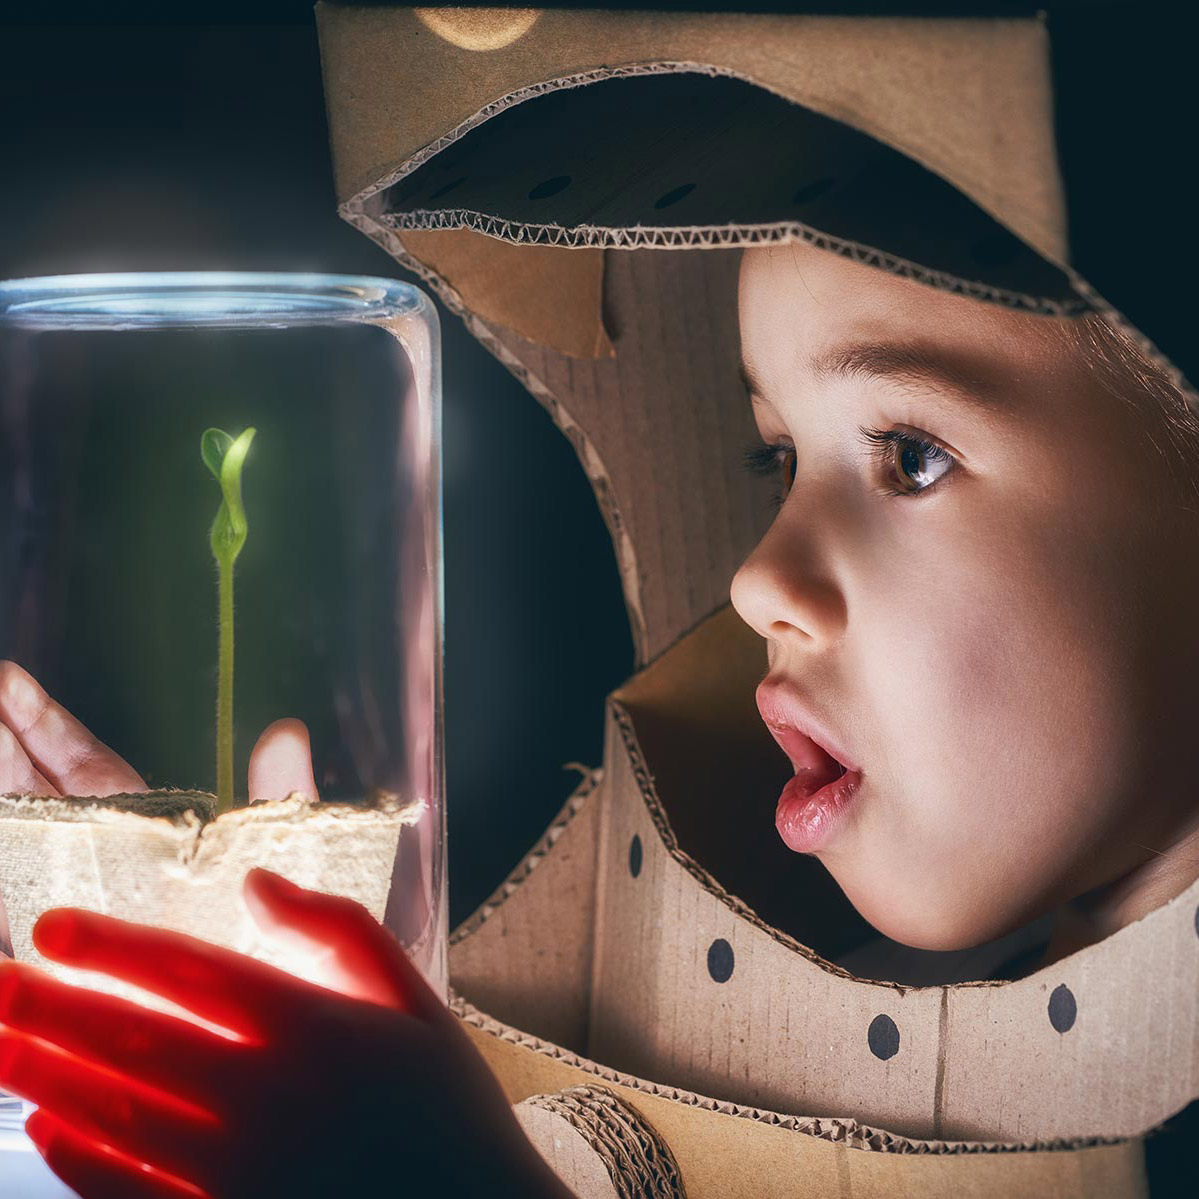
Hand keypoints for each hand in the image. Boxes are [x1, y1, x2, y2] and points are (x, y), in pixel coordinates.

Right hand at [0, 659, 320, 953]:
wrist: (258, 1033)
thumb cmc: (277, 947)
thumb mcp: (280, 863)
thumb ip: (279, 795)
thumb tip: (287, 730)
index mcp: (141, 831)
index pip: (77, 765)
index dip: (41, 723)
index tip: (9, 679)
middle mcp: (90, 862)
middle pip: (26, 789)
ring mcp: (57, 902)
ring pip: (12, 833)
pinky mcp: (49, 950)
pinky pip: (15, 895)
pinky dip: (6, 869)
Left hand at [0, 870, 572, 1198]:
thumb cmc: (446, 1108)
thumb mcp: (417, 1000)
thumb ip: (340, 931)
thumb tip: (257, 882)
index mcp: (313, 1026)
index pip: (190, 973)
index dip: (112, 948)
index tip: (47, 927)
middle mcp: (266, 1096)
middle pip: (133, 1041)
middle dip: (47, 1007)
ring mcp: (241, 1172)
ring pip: (117, 1116)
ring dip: (43, 1075)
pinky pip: (134, 1197)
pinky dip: (80, 1164)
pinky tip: (42, 1131)